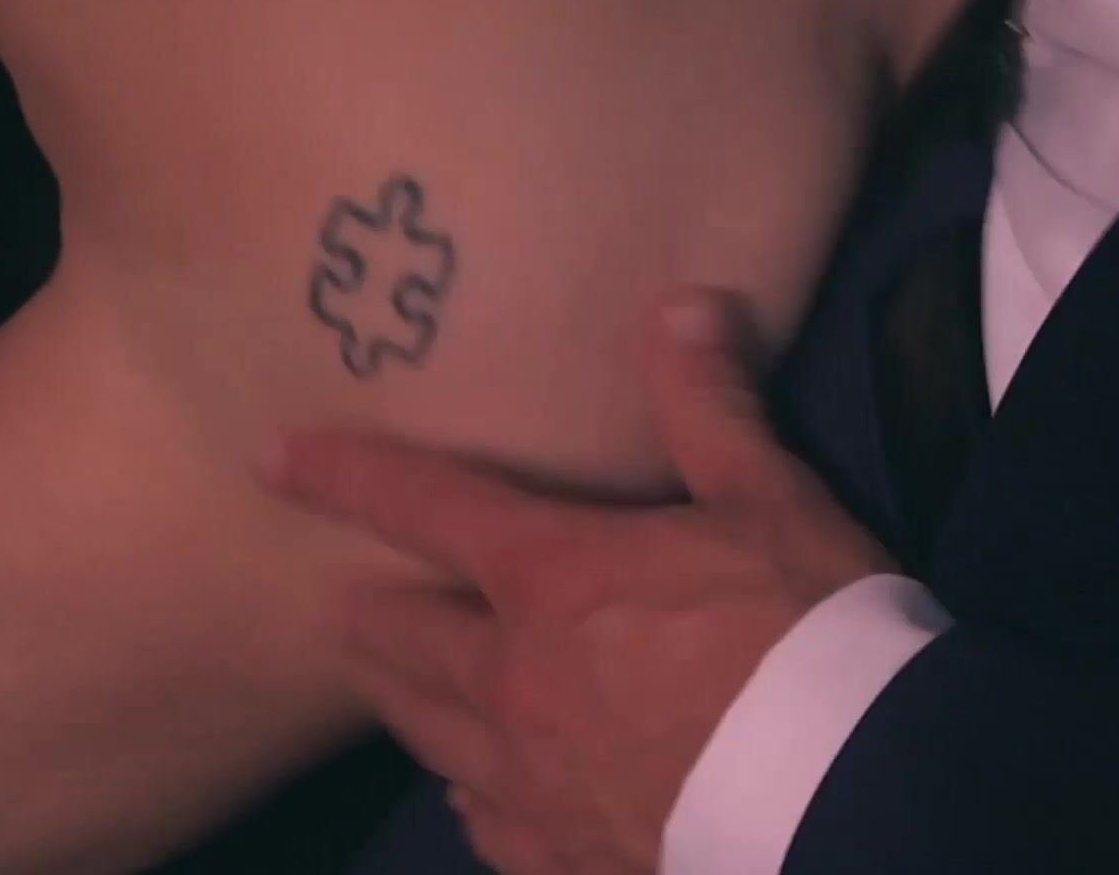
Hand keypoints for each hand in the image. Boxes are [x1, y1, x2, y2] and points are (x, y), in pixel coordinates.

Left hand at [263, 290, 893, 873]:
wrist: (843, 795)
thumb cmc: (803, 627)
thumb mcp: (769, 498)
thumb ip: (711, 404)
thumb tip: (680, 299)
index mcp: (554, 578)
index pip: (427, 507)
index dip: (347, 476)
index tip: (275, 460)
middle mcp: (515, 680)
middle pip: (407, 640)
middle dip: (367, 616)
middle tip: (335, 602)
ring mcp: (532, 781)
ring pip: (433, 735)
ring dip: (399, 698)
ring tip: (381, 684)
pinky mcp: (566, 856)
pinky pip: (488, 826)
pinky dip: (470, 798)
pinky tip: (471, 798)